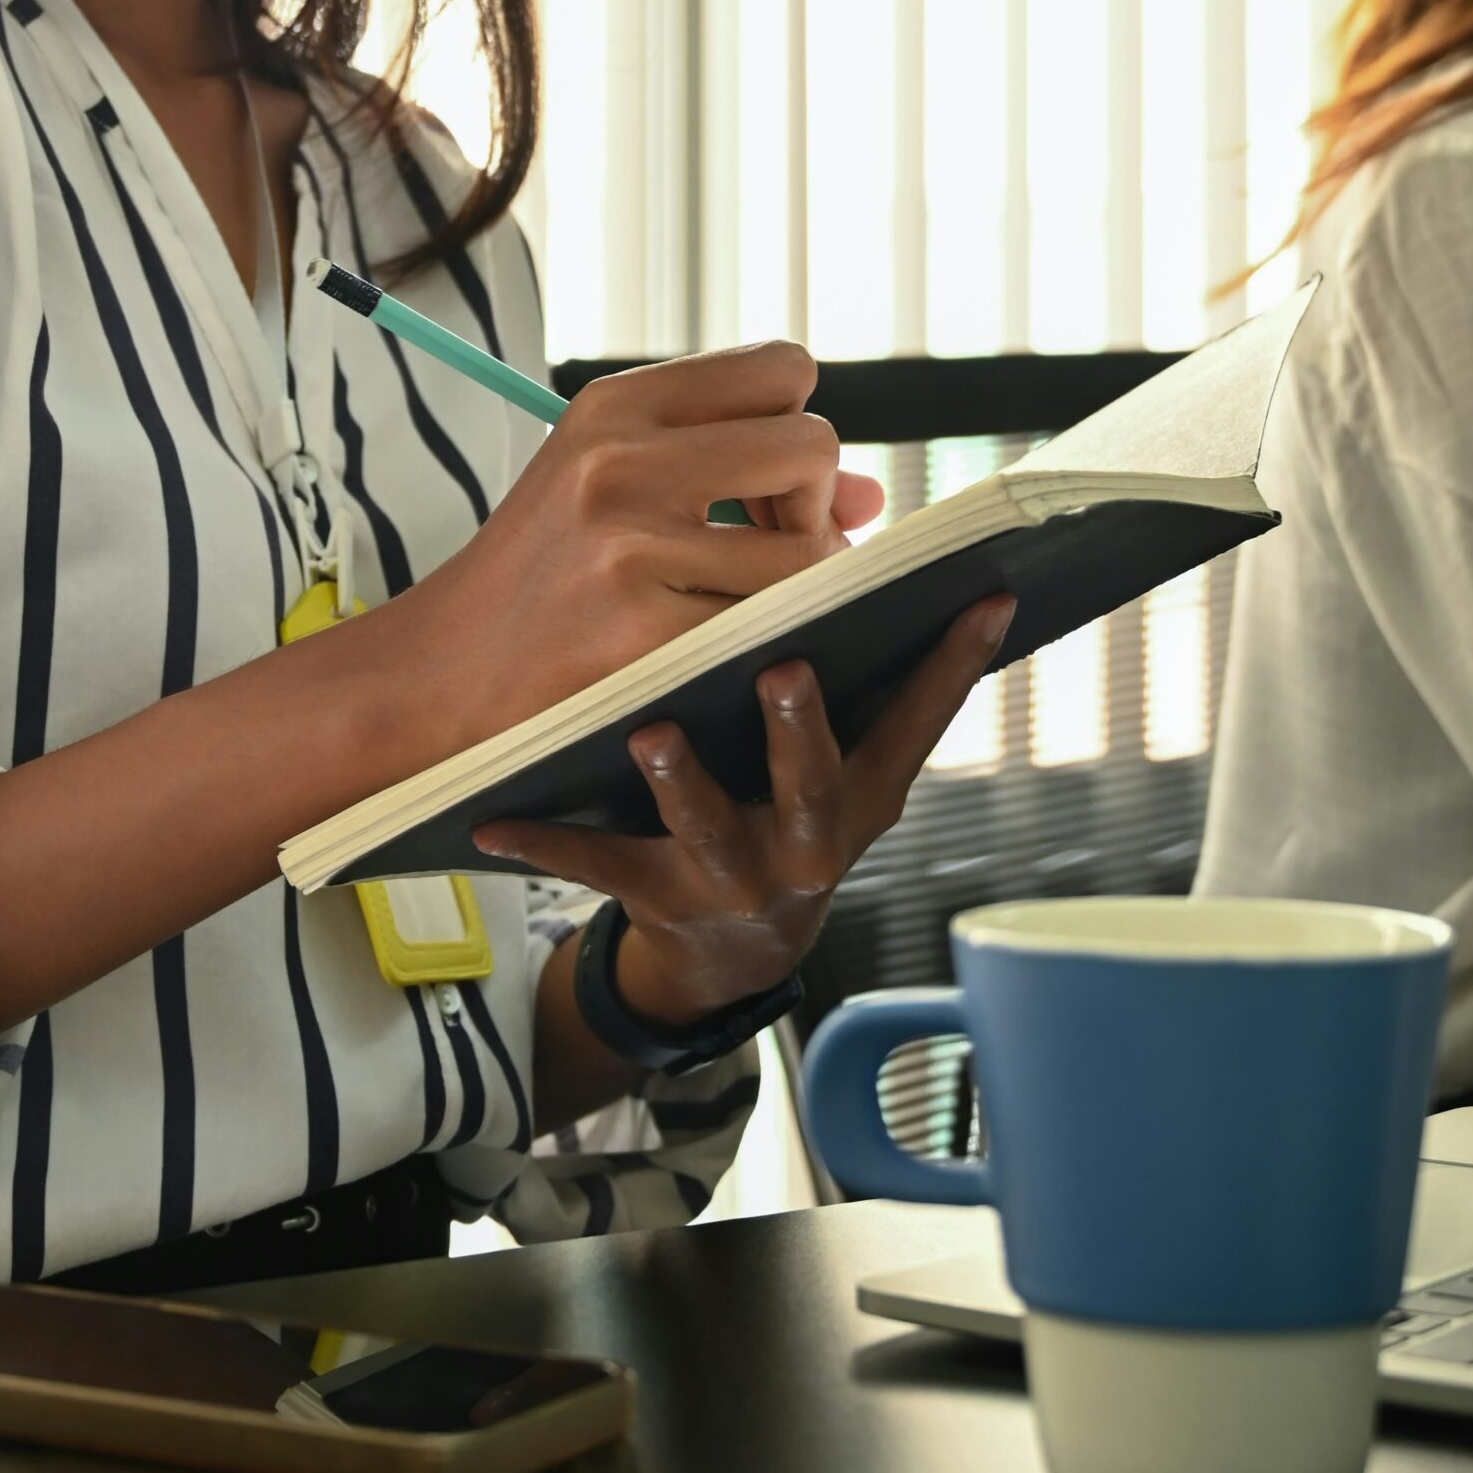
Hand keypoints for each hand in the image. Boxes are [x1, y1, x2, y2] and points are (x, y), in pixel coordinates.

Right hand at [380, 340, 885, 756]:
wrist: (440, 676)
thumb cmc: (540, 586)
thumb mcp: (612, 490)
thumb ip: (736, 472)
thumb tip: (872, 494)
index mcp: (613, 407)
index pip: (782, 368)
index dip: (795, 427)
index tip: (760, 489)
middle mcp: (621, 460)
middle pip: (813, 441)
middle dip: (811, 502)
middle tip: (762, 549)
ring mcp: (631, 545)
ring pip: (810, 546)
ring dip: (799, 587)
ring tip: (739, 608)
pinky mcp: (642, 629)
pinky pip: (773, 622)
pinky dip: (768, 641)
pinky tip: (720, 653)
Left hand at [475, 595, 1016, 1027]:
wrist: (729, 951)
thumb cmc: (782, 815)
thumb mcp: (842, 766)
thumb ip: (860, 674)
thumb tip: (868, 522)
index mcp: (859, 794)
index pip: (916, 724)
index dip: (952, 666)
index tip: (981, 598)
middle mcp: (807, 841)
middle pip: (811, 783)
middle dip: (802, 730)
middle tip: (786, 668)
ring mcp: (733, 876)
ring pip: (707, 825)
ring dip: (682, 781)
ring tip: (653, 732)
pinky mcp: (657, 897)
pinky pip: (593, 866)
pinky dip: (542, 843)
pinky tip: (491, 824)